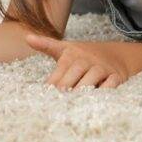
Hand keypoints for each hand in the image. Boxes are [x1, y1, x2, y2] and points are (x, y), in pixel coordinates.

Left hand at [26, 34, 141, 90]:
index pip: (60, 69)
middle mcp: (86, 59)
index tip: (46, 93)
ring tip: (73, 104)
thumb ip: (46, 45)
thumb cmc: (83, 56)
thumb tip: (27, 38)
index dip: (53, 82)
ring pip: (91, 80)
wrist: (114, 54)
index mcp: (71, 53)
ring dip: (82, 91)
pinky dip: (104, 92)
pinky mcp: (115, 76)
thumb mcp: (65, 49)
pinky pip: (110, 85)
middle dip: (65, 88)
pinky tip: (95, 101)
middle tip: (57, 101)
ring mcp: (101, 67)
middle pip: (73, 74)